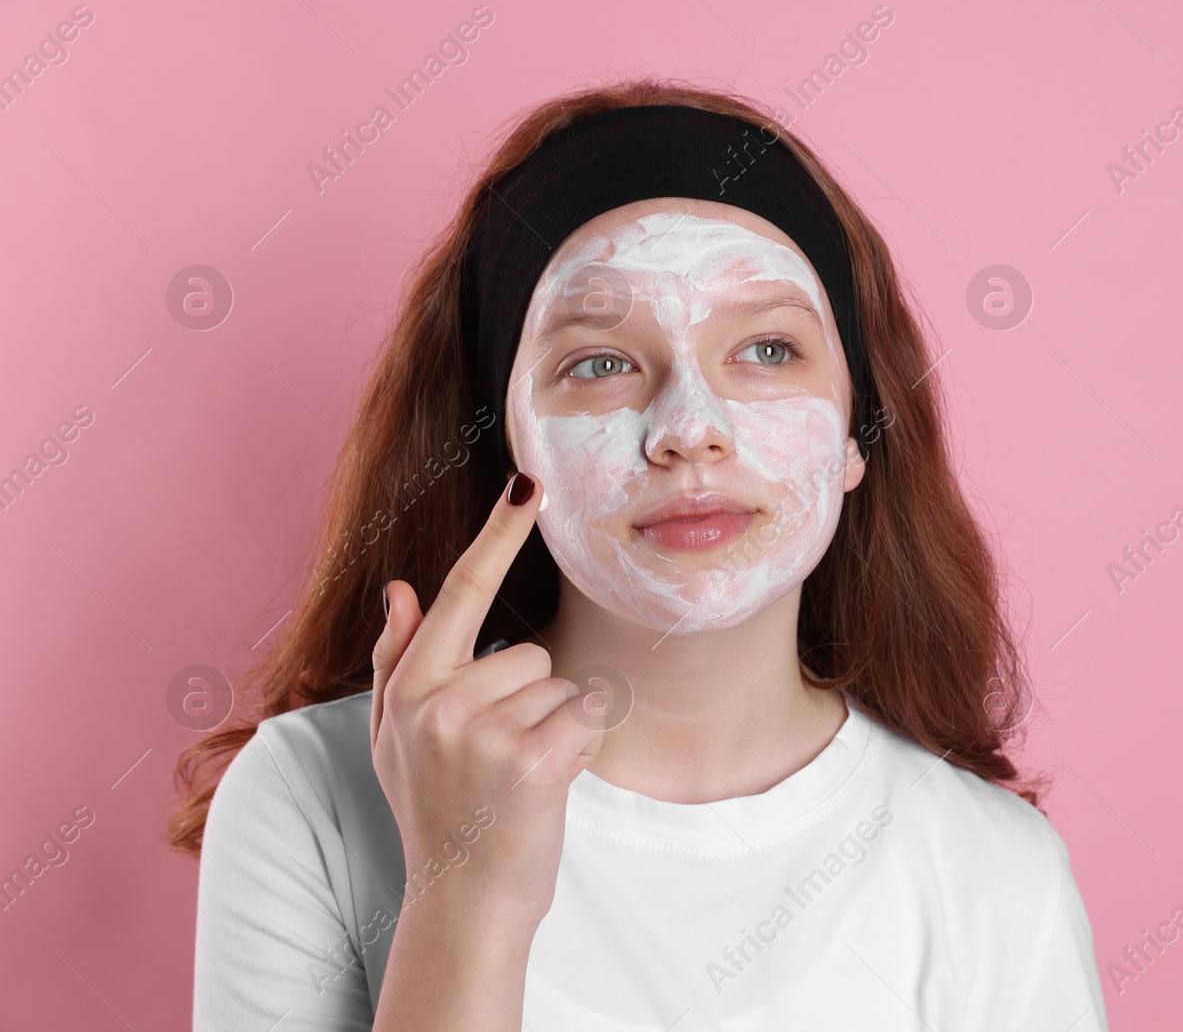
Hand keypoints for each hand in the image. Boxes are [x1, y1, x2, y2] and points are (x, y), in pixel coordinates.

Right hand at [370, 471, 602, 927]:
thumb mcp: (396, 739)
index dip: (498, 534)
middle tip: (500, 758)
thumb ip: (398, 660)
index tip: (528, 483)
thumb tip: (398, 588)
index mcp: (413, 687)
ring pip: (561, 687)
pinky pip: (585, 717)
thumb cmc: (437, 813)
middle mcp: (440, 703)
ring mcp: (483, 732)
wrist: (462, 900)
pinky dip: (580, 747)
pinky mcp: (530, 760)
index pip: (461, 592)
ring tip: (517, 775)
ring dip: (556, 727)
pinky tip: (545, 785)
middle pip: (531, 654)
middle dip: (532, 700)